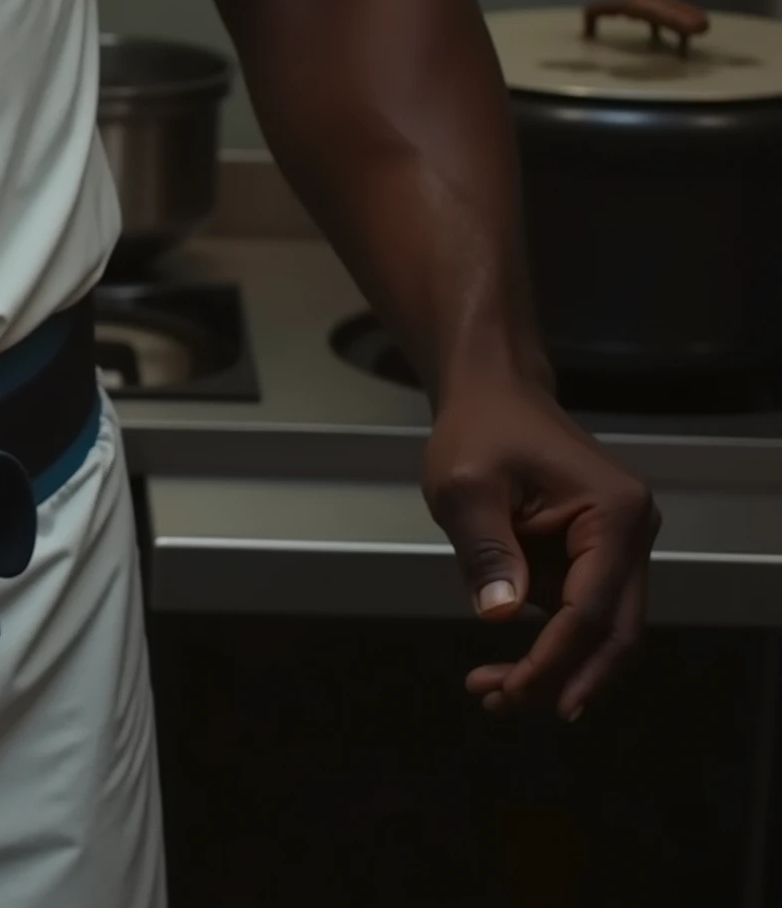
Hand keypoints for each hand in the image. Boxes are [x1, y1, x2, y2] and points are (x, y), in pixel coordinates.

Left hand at [423, 368, 657, 719]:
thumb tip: (503, 618)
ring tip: (490, 686)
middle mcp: (633, 535)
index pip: (591, 609)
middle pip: (613, 632)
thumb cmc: (478, 429)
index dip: (554, 659)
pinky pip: (578, 608)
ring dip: (552, 662)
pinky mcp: (598, 554)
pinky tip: (504, 646)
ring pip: (597, 628)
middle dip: (563, 677)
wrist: (491, 392)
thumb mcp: (465, 484)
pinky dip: (547, 635)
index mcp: (616, 516)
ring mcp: (620, 546)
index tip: (516, 695)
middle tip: (506, 706)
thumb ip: (486, 549)